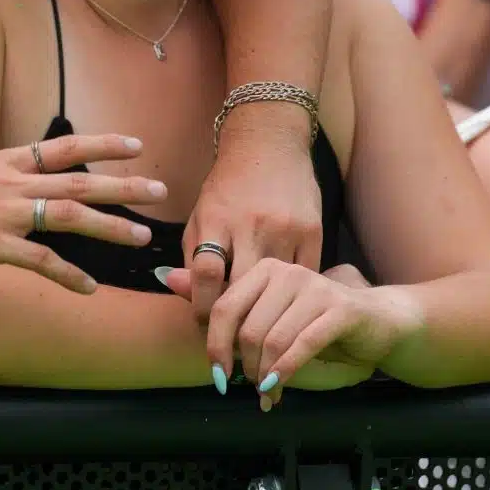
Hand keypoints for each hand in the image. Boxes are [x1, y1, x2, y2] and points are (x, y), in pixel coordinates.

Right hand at [0, 133, 166, 295]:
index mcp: (1, 162)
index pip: (62, 148)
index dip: (102, 145)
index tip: (135, 143)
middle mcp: (8, 182)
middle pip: (78, 181)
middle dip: (123, 186)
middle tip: (160, 190)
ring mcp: (0, 213)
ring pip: (69, 216)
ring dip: (110, 227)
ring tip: (141, 237)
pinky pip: (39, 261)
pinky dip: (67, 274)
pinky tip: (88, 288)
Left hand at [171, 258, 421, 410]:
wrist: (377, 320)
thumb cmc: (316, 319)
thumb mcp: (267, 310)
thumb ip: (221, 297)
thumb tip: (165, 278)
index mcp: (264, 269)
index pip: (224, 307)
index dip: (216, 346)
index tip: (218, 375)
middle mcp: (287, 272)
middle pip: (247, 327)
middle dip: (243, 366)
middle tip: (246, 387)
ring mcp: (314, 288)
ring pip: (272, 339)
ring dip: (264, 376)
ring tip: (266, 394)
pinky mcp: (338, 309)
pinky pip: (301, 345)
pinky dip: (284, 372)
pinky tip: (277, 388)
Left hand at [181, 105, 322, 322]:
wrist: (270, 145)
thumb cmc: (228, 188)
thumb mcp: (201, 215)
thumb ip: (190, 255)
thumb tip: (175, 292)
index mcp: (216, 218)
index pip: (204, 273)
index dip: (199, 307)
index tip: (201, 325)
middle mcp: (251, 223)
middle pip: (241, 287)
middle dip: (233, 321)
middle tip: (229, 343)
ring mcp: (285, 228)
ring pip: (275, 290)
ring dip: (264, 316)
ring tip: (254, 335)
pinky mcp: (314, 232)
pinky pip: (302, 279)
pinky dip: (293, 297)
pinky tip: (284, 307)